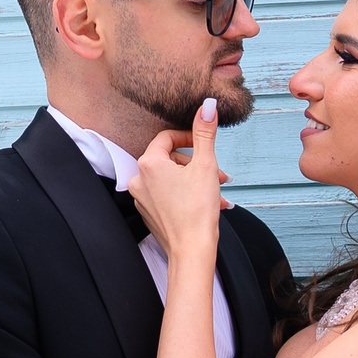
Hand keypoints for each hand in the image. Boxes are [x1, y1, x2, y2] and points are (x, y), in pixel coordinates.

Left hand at [127, 98, 231, 261]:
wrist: (191, 251)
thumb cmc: (197, 211)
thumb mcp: (205, 165)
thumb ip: (204, 133)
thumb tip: (208, 106)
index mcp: (148, 164)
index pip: (167, 137)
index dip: (189, 137)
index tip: (205, 144)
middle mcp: (139, 180)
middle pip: (171, 159)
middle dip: (197, 164)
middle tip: (218, 174)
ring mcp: (142, 198)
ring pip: (172, 179)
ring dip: (196, 181)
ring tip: (218, 191)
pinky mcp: (149, 213)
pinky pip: (169, 195)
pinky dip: (187, 195)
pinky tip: (208, 204)